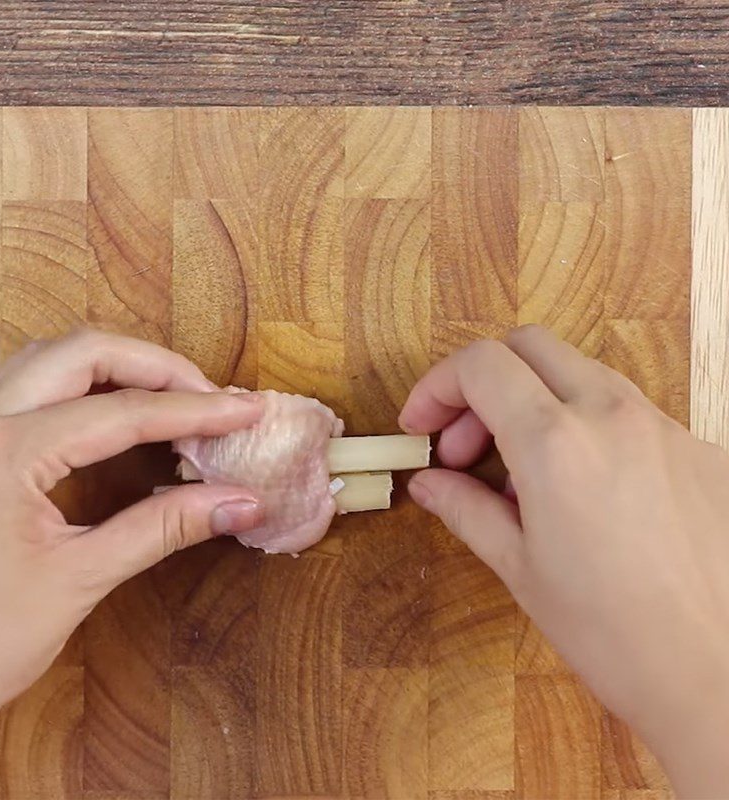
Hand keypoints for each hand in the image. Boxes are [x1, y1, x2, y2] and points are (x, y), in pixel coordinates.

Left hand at [0, 330, 264, 767]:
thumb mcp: (80, 579)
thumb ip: (165, 527)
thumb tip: (241, 502)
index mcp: (4, 453)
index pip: (124, 412)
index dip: (197, 410)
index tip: (246, 410)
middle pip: (83, 352)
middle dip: (156, 366)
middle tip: (208, 396)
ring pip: (47, 357)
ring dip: (113, 366)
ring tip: (166, 397)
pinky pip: (20, 383)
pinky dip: (74, 383)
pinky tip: (103, 412)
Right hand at [400, 325, 728, 798]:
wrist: (719, 677)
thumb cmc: (614, 635)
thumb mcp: (520, 568)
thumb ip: (465, 509)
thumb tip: (429, 484)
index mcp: (556, 443)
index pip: (481, 364)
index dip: (436, 386)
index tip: (421, 424)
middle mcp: (613, 415)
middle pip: (529, 346)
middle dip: (482, 383)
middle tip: (464, 444)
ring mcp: (664, 426)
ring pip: (580, 373)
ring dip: (534, 402)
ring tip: (520, 475)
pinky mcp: (700, 448)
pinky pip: (628, 411)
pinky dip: (586, 427)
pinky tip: (584, 490)